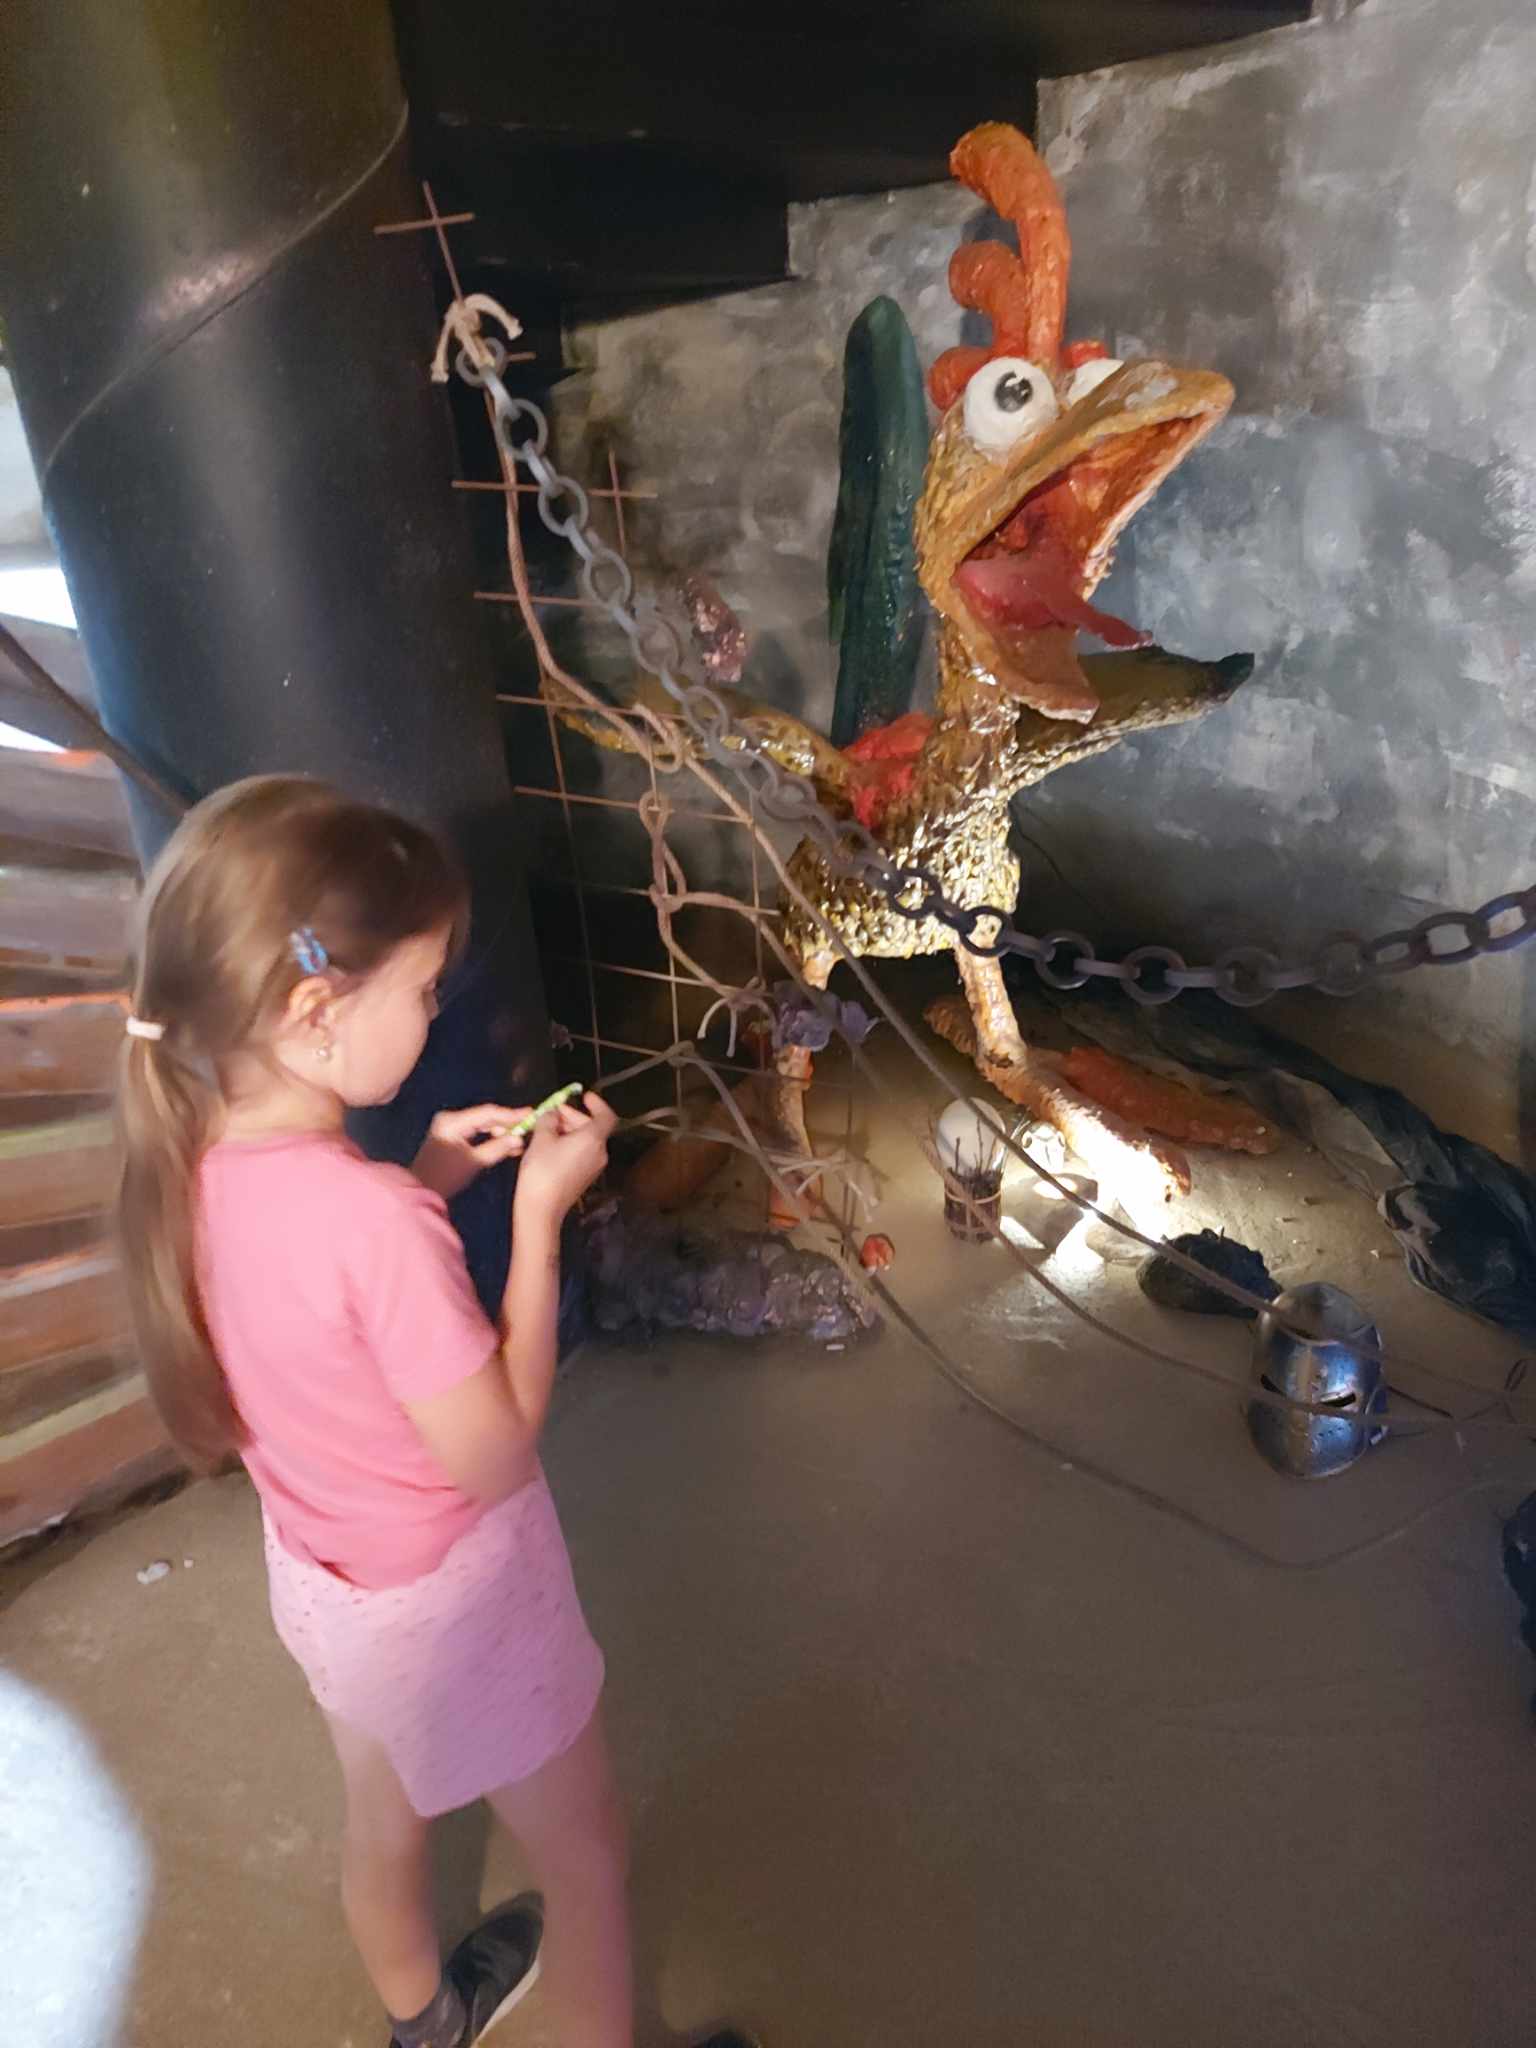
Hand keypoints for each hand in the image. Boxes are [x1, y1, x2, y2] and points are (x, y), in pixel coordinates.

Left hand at [413, 1104, 533, 1200]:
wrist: (421, 1188)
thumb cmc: (445, 1176)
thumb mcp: (474, 1162)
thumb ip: (497, 1148)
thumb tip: (519, 1139)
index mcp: (453, 1122)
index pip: (487, 1113)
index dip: (511, 1114)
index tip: (531, 1114)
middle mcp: (451, 1119)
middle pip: (485, 1117)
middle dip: (507, 1123)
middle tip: (529, 1126)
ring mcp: (451, 1127)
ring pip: (483, 1124)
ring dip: (501, 1131)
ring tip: (521, 1137)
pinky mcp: (453, 1136)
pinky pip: (477, 1132)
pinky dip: (491, 1138)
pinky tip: (508, 1144)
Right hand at [513, 1091, 614, 1224]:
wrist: (541, 1210)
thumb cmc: (542, 1170)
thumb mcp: (541, 1138)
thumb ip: (548, 1119)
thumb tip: (552, 1114)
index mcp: (594, 1139)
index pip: (606, 1116)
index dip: (597, 1104)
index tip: (584, 1096)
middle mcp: (600, 1152)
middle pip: (594, 1127)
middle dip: (573, 1117)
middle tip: (553, 1113)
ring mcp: (595, 1167)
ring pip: (587, 1140)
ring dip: (570, 1130)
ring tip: (547, 1128)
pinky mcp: (586, 1177)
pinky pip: (583, 1153)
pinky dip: (571, 1144)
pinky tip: (551, 1145)